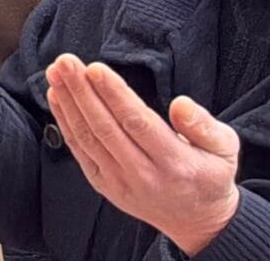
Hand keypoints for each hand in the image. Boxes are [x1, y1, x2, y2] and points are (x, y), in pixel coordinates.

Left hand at [46, 55, 241, 256]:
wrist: (197, 219)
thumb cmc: (209, 175)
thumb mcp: (224, 150)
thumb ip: (204, 125)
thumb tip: (180, 104)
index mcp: (175, 163)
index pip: (137, 123)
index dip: (114, 95)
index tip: (94, 68)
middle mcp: (143, 174)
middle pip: (105, 127)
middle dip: (82, 91)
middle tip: (65, 61)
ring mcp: (119, 182)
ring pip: (87, 137)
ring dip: (68, 102)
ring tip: (56, 72)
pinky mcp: (103, 184)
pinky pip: (79, 150)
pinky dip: (64, 122)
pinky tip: (57, 97)